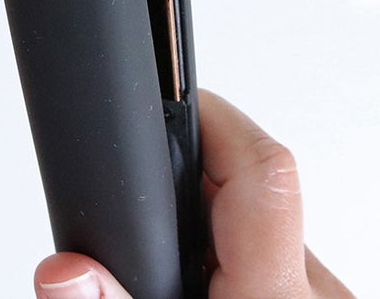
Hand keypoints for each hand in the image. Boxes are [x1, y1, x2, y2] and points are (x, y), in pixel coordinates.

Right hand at [33, 91, 353, 298]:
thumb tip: (63, 269)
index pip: (264, 170)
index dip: (213, 116)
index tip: (165, 99)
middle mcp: (315, 295)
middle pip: (258, 190)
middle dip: (194, 181)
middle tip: (142, 197)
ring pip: (271, 229)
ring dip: (214, 227)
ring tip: (164, 255)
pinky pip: (283, 259)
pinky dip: (235, 257)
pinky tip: (197, 277)